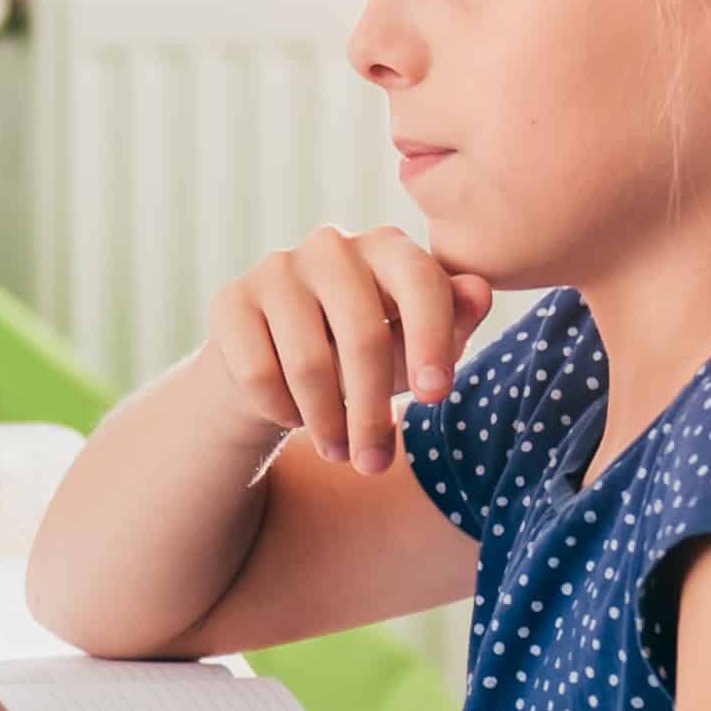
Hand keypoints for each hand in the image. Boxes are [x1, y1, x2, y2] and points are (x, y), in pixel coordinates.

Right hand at [205, 225, 489, 477]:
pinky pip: (259, 372)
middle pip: (362, 334)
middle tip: (376, 465)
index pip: (420, 282)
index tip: (437, 398)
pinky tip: (293, 417)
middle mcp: (330, 245)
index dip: (432, 340)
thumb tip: (480, 292)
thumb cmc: (364, 353)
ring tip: (341, 453)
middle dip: (373, 412)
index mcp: (387, 247)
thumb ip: (451, 321)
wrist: (278, 365)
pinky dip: (281, 409)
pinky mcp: (230, 300)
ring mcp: (275, 269)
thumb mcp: (414, 347)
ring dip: (327, 424)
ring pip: (308, 362)